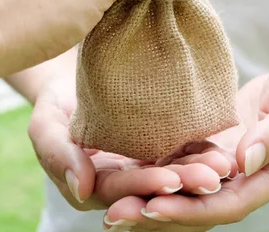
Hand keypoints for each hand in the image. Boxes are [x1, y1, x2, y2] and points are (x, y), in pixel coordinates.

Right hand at [27, 74, 237, 221]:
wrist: (75, 77)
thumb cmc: (56, 102)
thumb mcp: (45, 125)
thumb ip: (57, 156)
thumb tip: (82, 189)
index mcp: (94, 185)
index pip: (121, 191)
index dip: (145, 186)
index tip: (170, 180)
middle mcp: (124, 181)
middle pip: (154, 188)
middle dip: (183, 184)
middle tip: (211, 178)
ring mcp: (145, 164)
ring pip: (175, 173)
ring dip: (199, 171)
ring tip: (223, 165)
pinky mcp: (163, 146)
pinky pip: (184, 152)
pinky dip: (202, 151)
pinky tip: (223, 148)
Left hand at [103, 58, 268, 230]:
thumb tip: (246, 162)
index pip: (228, 204)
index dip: (192, 210)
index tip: (154, 208)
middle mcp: (243, 180)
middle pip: (198, 207)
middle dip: (157, 214)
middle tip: (115, 215)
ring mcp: (224, 167)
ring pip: (183, 191)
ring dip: (147, 199)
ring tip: (107, 202)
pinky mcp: (210, 149)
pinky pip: (178, 165)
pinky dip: (151, 172)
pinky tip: (121, 170)